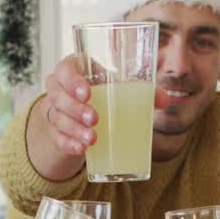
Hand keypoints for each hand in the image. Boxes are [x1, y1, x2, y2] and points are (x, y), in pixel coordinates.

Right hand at [28, 56, 175, 179]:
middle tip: (94, 119)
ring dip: (74, 129)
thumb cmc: (102, 93)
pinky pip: (57, 138)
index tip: (88, 93)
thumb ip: (140, 91)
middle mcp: (58, 88)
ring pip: (58, 118)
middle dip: (75, 109)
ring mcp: (54, 111)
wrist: (81, 113)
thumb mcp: (117, 88)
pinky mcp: (55, 131)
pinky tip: (81, 149)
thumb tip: (165, 99)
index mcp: (72, 70)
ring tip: (92, 139)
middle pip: (58, 96)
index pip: (64, 69)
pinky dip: (69, 144)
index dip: (73, 80)